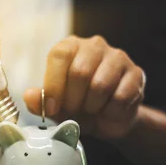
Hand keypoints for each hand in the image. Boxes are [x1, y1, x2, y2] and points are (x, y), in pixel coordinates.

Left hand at [24, 35, 145, 140]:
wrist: (109, 119)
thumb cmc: (78, 107)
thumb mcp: (55, 107)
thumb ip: (39, 101)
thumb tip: (29, 96)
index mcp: (70, 46)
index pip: (60, 55)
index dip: (54, 85)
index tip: (53, 107)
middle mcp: (94, 45)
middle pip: (80, 71)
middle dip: (74, 100)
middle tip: (74, 110)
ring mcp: (118, 57)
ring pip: (101, 85)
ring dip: (92, 107)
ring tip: (91, 110)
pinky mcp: (136, 74)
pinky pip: (121, 97)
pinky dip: (111, 112)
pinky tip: (109, 110)